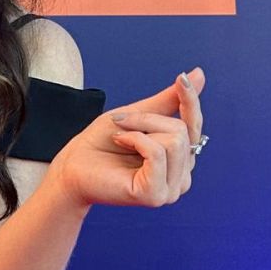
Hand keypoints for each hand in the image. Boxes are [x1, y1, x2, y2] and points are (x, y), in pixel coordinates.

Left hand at [51, 67, 205, 208]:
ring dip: (139, 130)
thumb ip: (168, 100)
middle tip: (120, 124)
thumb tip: (198, 74)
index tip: (182, 78)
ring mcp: (170, 190)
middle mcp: (181, 176)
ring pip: (174, 141)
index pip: (194, 125)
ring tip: (119, 137)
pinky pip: (157, 153)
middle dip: (147, 119)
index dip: (190, 100)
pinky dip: (135, 140)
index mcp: (179, 158)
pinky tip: (121, 143)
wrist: (72, 166)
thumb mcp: (137, 114)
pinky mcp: (155, 195)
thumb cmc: (101, 143)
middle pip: (182, 130)